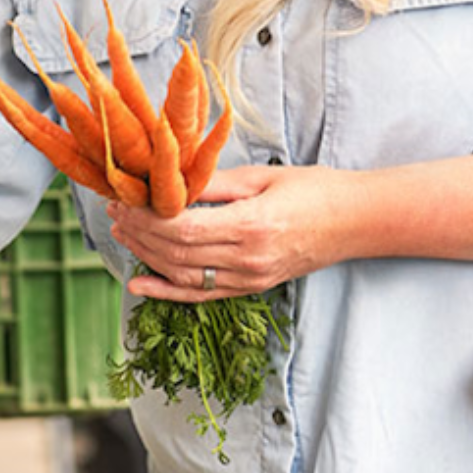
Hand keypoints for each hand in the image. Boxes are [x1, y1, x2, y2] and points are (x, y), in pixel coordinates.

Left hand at [106, 166, 363, 303]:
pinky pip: (201, 295)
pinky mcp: (251, 288)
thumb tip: (171, 179)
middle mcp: (248, 260)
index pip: (183, 227)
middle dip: (139, 232)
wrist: (356, 222)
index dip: (147, 216)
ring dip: (146, 256)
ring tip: (122, 234)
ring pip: (183, 275)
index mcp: (252, 226)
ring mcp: (250, 279)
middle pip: (177, 252)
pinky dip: (166, 291)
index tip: (125, 199)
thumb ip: (216, 183)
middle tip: (115, 210)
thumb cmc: (316, 191)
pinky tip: (139, 284)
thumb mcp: (264, 177)